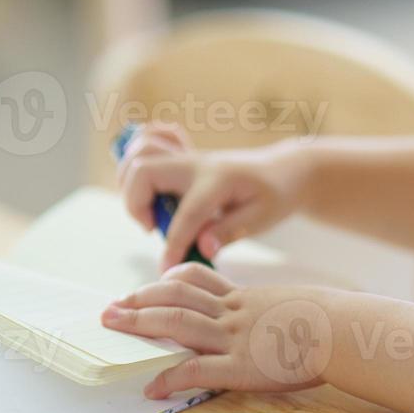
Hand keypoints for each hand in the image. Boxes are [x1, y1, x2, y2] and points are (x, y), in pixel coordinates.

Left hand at [101, 263, 333, 398]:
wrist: (344, 330)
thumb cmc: (333, 322)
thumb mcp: (300, 304)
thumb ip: (280, 309)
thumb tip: (284, 317)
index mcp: (247, 298)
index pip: (200, 281)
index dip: (170, 280)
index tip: (153, 284)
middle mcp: (234, 313)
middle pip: (177, 298)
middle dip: (139, 300)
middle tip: (110, 307)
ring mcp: (235, 337)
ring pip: (177, 323)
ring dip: (140, 324)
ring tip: (113, 326)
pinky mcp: (240, 366)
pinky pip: (196, 369)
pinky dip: (169, 377)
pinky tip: (152, 387)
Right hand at [115, 123, 310, 270]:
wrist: (282, 169)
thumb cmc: (274, 195)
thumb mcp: (262, 217)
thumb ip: (229, 231)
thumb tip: (202, 248)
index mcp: (218, 181)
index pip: (186, 215)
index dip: (172, 246)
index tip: (165, 271)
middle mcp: (196, 163)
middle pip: (143, 169)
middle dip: (135, 203)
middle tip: (153, 226)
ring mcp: (186, 155)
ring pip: (140, 153)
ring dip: (131, 182)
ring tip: (149, 208)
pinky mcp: (181, 155)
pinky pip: (148, 141)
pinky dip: (139, 158)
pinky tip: (151, 185)